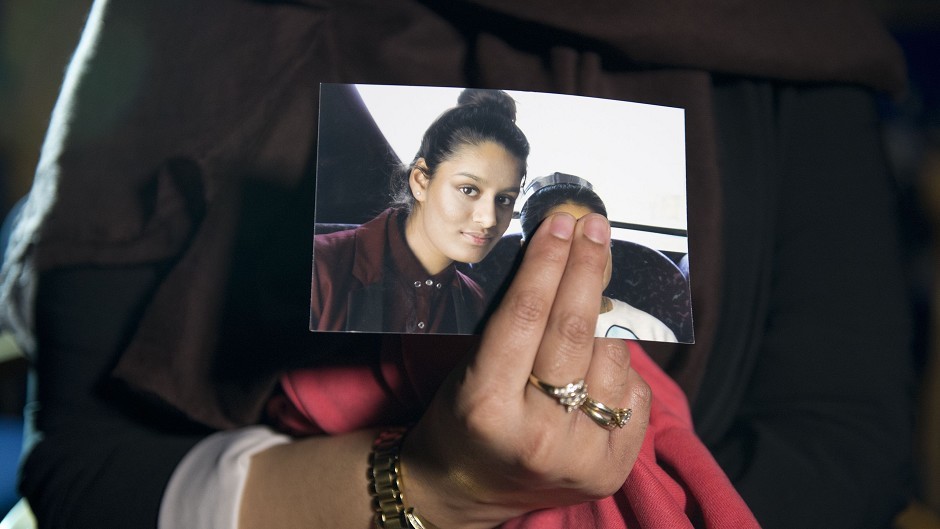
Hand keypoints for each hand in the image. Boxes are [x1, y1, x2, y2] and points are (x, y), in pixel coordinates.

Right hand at [402, 212, 650, 528]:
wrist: (466, 488)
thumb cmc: (461, 417)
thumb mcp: (468, 367)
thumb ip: (514, 323)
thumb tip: (563, 257)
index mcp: (486, 406)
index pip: (527, 315)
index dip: (548, 261)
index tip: (562, 223)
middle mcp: (536, 435)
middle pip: (576, 331)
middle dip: (589, 267)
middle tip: (595, 228)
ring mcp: (579, 457)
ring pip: (614, 357)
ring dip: (609, 314)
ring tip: (595, 291)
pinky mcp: (611, 470)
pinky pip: (635, 392)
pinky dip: (621, 364)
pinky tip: (602, 351)